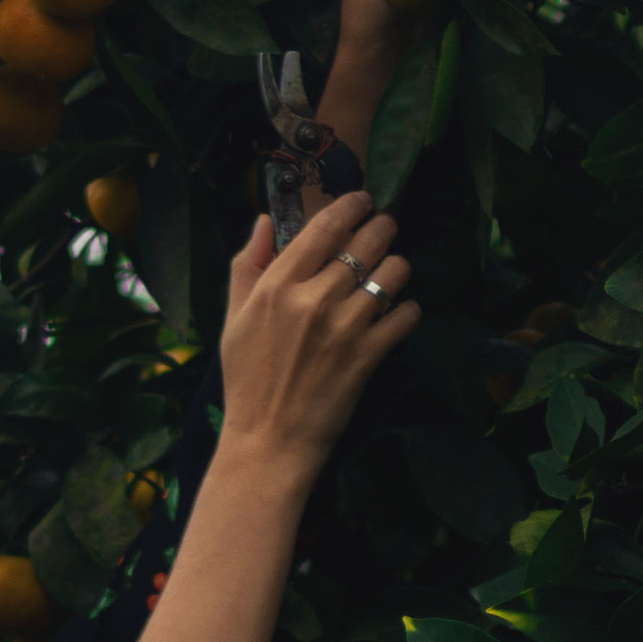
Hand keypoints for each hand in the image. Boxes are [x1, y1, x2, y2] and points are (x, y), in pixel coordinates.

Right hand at [217, 192, 419, 465]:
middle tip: (386, 228)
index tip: (362, 200)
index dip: (350, 206)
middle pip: (365, 243)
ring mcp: (344, 328)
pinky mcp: (367, 357)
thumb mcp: (234, 319)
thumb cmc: (247, 381)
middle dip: (383, 228)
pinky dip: (408, 311)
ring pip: (391, 274)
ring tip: (393, 272)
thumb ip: (248, 266)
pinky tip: (399, 313)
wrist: (268, 441)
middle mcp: (313, 299)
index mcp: (277, 285)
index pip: (324, 227)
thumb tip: (265, 222)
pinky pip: (404, 317)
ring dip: (397, 268)